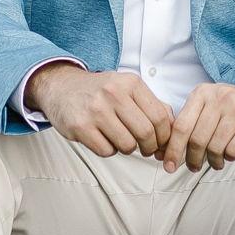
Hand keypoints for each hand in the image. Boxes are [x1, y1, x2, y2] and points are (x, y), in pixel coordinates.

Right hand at [27, 64, 172, 157]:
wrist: (61, 86)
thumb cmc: (100, 91)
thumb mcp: (127, 87)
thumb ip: (152, 104)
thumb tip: (174, 128)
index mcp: (130, 83)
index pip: (160, 117)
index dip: (164, 136)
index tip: (160, 143)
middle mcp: (113, 94)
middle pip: (146, 133)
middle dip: (149, 147)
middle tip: (145, 149)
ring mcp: (95, 110)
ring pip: (127, 145)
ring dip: (127, 148)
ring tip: (120, 139)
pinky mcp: (79, 126)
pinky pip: (106, 151)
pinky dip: (109, 150)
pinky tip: (103, 138)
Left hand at [162, 81, 234, 171]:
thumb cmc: (233, 110)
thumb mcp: (208, 107)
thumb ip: (190, 124)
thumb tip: (167, 154)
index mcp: (202, 93)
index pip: (182, 126)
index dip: (173, 149)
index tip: (168, 166)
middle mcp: (220, 97)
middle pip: (197, 140)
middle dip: (193, 159)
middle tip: (194, 167)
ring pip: (215, 147)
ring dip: (213, 161)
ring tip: (216, 161)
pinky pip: (233, 150)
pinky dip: (229, 157)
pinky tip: (230, 153)